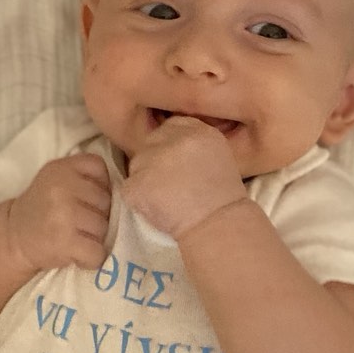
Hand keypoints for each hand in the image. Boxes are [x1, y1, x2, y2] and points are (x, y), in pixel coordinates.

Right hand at [8, 154, 111, 270]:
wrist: (13, 237)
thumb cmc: (43, 209)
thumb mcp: (57, 180)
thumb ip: (85, 178)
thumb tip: (125, 192)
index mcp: (61, 167)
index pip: (99, 168)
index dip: (99, 186)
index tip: (83, 199)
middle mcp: (62, 187)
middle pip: (106, 201)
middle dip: (98, 215)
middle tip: (77, 222)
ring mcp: (64, 214)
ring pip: (105, 228)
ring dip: (94, 238)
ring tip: (74, 237)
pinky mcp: (65, 241)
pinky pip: (98, 252)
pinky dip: (91, 258)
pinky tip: (76, 253)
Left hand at [123, 116, 246, 238]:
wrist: (217, 226)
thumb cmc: (223, 198)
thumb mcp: (218, 156)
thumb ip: (194, 143)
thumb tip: (171, 144)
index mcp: (196, 130)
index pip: (171, 126)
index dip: (170, 145)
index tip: (176, 165)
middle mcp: (172, 138)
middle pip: (150, 143)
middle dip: (155, 162)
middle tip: (170, 185)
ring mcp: (151, 159)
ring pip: (137, 165)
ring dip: (145, 180)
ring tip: (165, 199)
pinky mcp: (136, 182)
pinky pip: (130, 188)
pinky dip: (139, 200)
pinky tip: (157, 209)